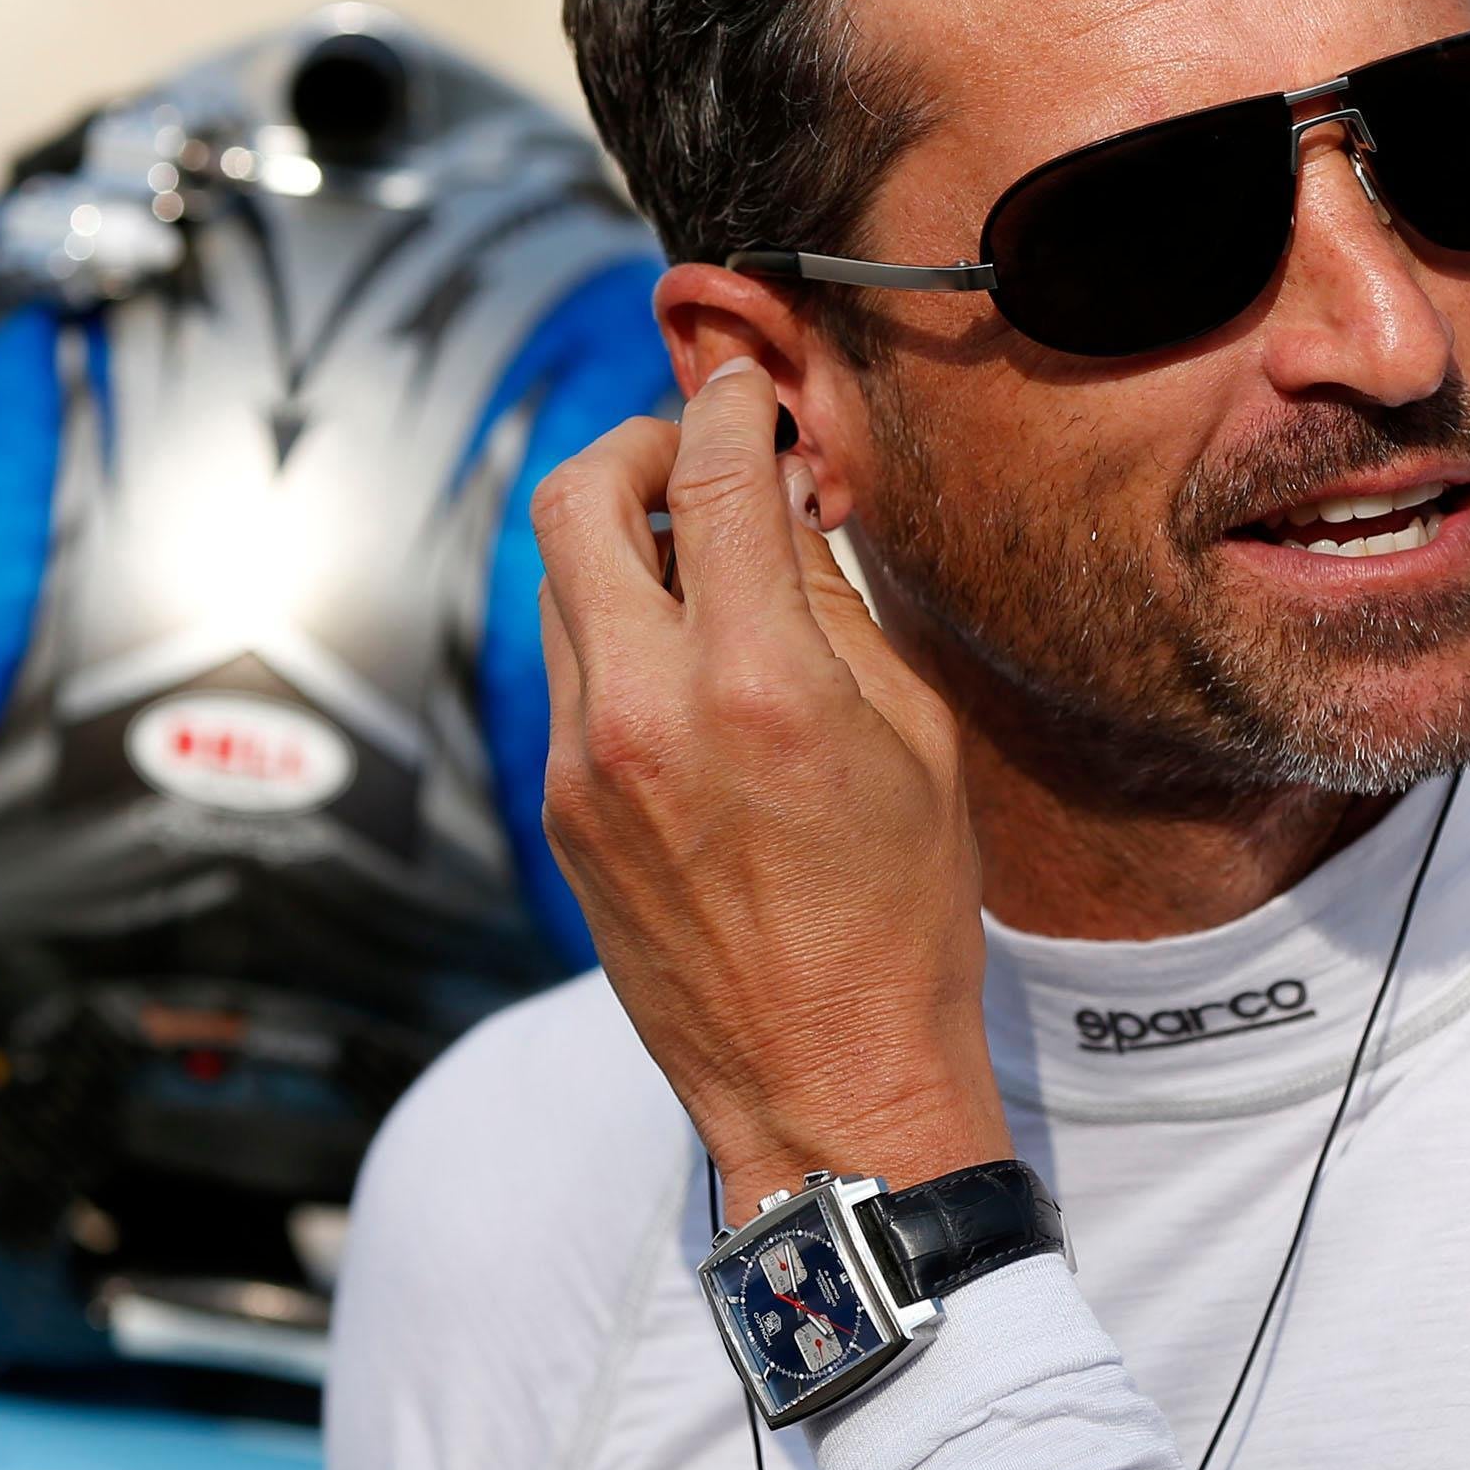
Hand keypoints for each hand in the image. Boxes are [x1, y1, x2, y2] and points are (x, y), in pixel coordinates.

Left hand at [531, 359, 1007, 1221]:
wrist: (825, 1080)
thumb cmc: (900, 920)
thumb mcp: (913, 739)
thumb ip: (831, 605)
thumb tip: (780, 503)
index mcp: (754, 685)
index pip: (710, 480)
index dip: (728, 408)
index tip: (746, 389)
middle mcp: (643, 713)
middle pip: (576, 501)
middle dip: (633, 448)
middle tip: (691, 454)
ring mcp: (582, 767)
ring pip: (556, 584)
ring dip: (614, 538)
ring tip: (691, 553)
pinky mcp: (561, 814)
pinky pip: (564, 672)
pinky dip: (608, 626)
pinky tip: (676, 653)